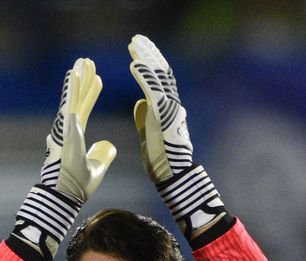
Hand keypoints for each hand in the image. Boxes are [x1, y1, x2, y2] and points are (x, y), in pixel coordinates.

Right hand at [45, 58, 114, 204]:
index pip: (85, 109)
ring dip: (77, 79)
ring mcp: (66, 129)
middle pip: (78, 99)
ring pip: (72, 98)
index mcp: (76, 136)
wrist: (65, 197)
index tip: (97, 78)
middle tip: (88, 60)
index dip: (90, 93)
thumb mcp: (96, 168)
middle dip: (84, 80)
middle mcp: (69, 130)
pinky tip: (74, 73)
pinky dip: (71, 89)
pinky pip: (70, 105)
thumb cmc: (76, 186)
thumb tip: (109, 145)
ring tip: (82, 61)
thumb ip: (103, 155)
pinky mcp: (66, 130)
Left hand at [128, 34, 225, 236]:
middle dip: (149, 53)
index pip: (159, 80)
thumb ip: (146, 117)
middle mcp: (172, 105)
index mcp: (167, 109)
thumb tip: (140, 102)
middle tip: (136, 39)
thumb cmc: (161, 161)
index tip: (137, 50)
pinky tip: (133, 63)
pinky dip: (144, 75)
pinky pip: (153, 90)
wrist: (172, 177)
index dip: (149, 63)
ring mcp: (170, 109)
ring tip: (134, 44)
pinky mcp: (164, 116)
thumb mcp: (149, 134)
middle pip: (161, 72)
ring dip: (145, 58)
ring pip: (158, 76)